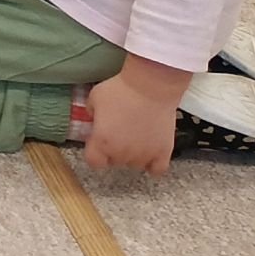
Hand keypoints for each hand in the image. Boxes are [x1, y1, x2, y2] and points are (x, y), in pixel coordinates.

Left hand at [84, 61, 190, 175]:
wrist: (150, 86)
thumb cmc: (121, 90)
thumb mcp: (95, 97)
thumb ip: (91, 113)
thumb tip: (95, 119)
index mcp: (102, 142)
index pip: (94, 162)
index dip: (95, 153)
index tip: (98, 143)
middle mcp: (122, 153)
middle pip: (114, 162)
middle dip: (114, 150)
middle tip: (119, 133)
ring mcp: (144, 155)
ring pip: (134, 165)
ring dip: (133, 154)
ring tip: (136, 136)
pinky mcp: (163, 153)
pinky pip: (157, 169)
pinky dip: (153, 163)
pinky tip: (150, 151)